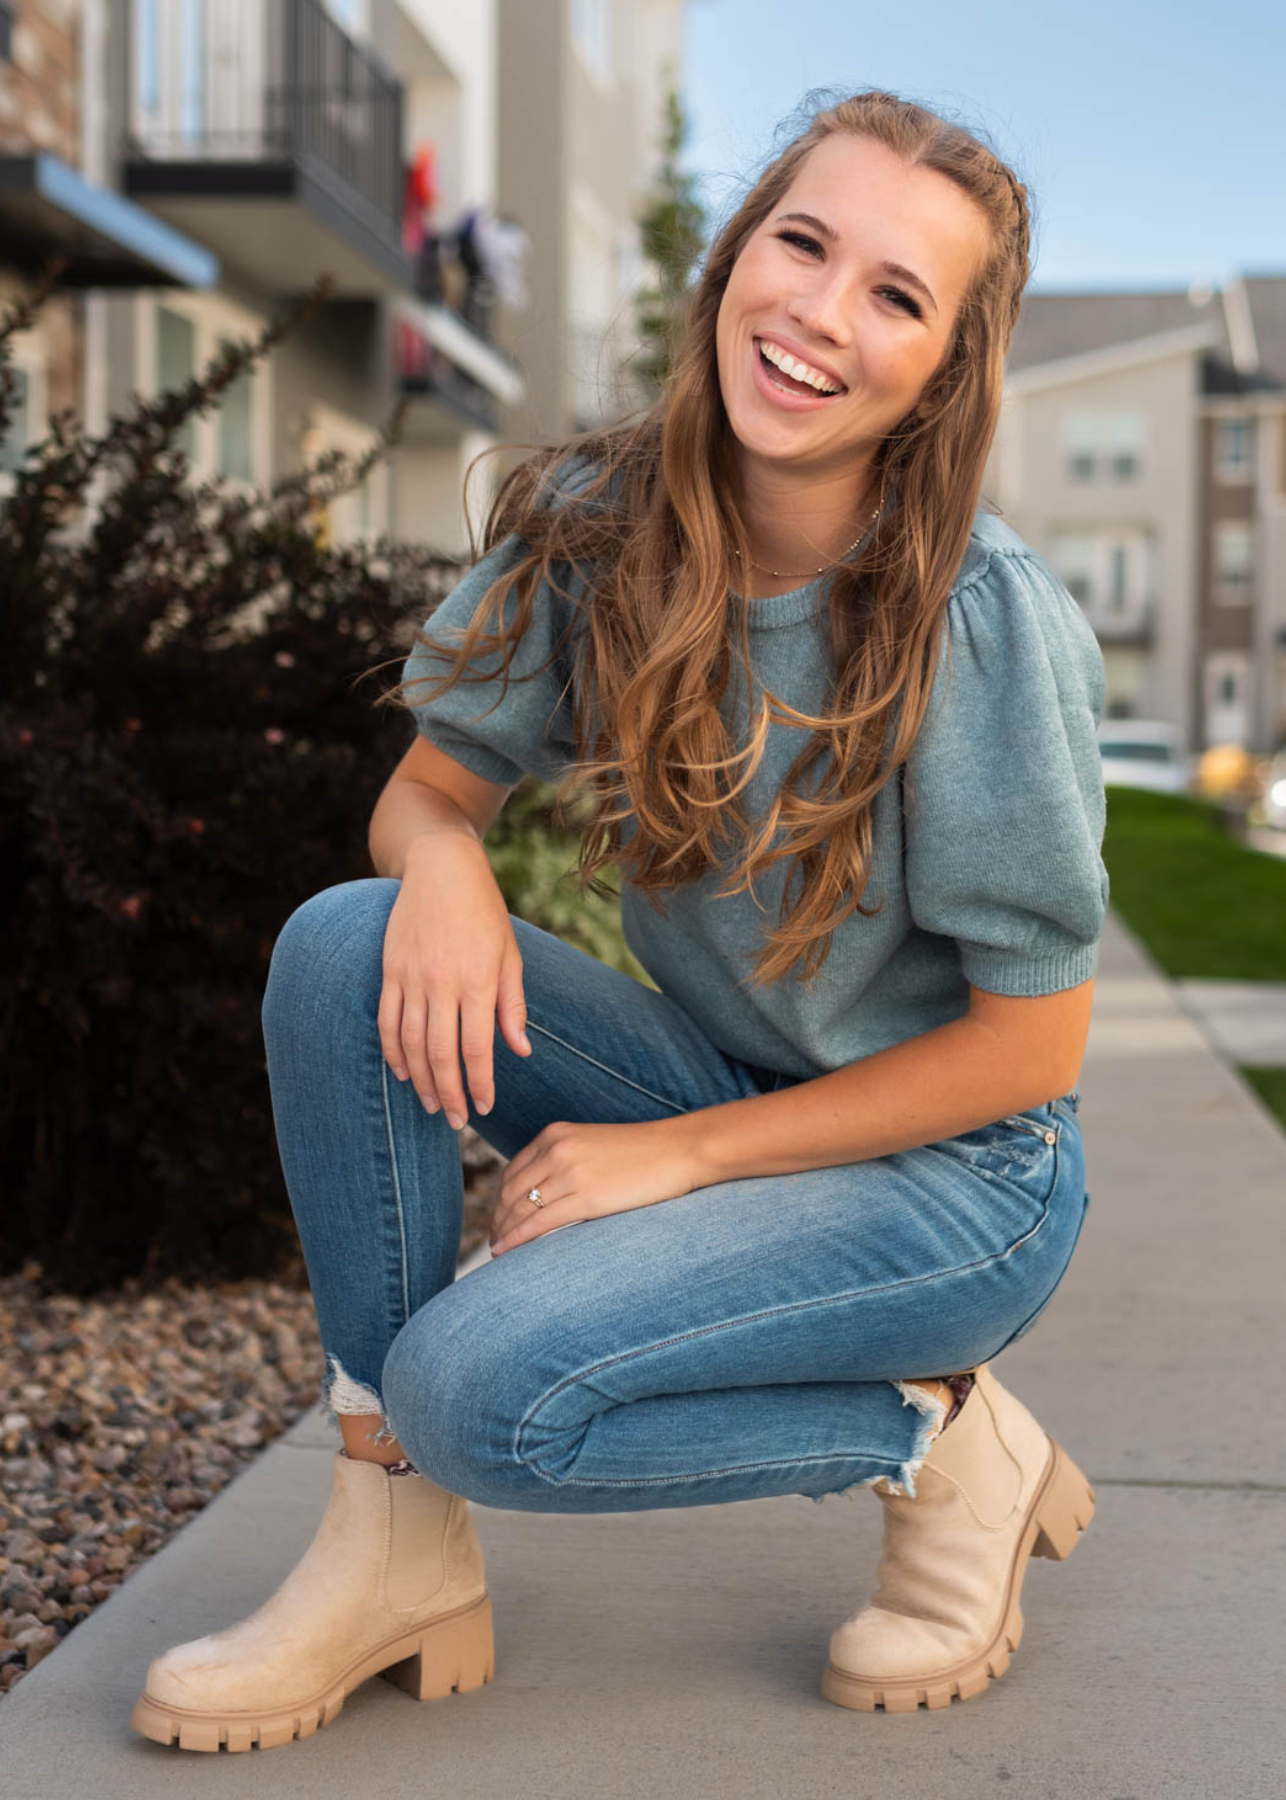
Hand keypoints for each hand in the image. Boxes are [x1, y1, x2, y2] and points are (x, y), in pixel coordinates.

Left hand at [489, 1119, 702, 1254]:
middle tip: (495, 1241)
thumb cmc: (642, 1153)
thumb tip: (540, 1193)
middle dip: (498, 1220)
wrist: (679, 1150)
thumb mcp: (591, 1144)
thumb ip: (563, 1161)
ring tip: (500, 1251)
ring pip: (521, 1209)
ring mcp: (570, 1172)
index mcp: (555, 1135)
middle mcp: (556, 1149)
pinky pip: (539, 1223)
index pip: (512, 1172)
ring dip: (505, 1233)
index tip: (499, 1220)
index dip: (499, 1201)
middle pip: (510, 1191)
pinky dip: (517, 1240)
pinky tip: (506, 1252)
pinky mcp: (587, 1198)